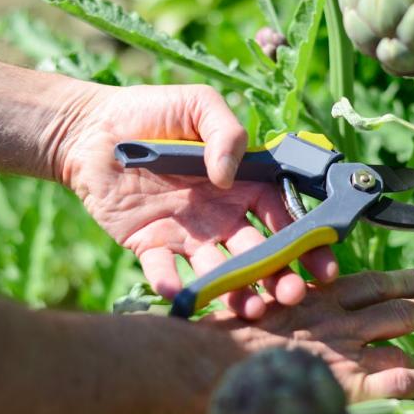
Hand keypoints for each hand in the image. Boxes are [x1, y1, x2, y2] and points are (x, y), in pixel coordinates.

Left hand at [59, 83, 337, 318]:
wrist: (90, 129)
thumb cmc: (150, 111)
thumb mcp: (198, 105)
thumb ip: (227, 132)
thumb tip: (229, 177)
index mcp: (241, 183)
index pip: (282, 217)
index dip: (305, 241)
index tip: (323, 265)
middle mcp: (220, 215)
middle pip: (258, 254)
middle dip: (278, 277)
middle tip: (290, 296)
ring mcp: (186, 234)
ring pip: (218, 272)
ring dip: (236, 292)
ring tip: (251, 309)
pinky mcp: (149, 245)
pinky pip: (164, 271)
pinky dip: (173, 284)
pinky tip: (181, 291)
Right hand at [206, 268, 413, 401]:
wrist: (211, 369)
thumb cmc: (221, 346)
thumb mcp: (251, 316)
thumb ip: (279, 309)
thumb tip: (296, 303)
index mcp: (312, 301)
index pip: (364, 285)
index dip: (394, 281)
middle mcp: (335, 320)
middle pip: (389, 302)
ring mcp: (344, 349)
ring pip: (399, 325)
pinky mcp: (347, 381)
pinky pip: (396, 380)